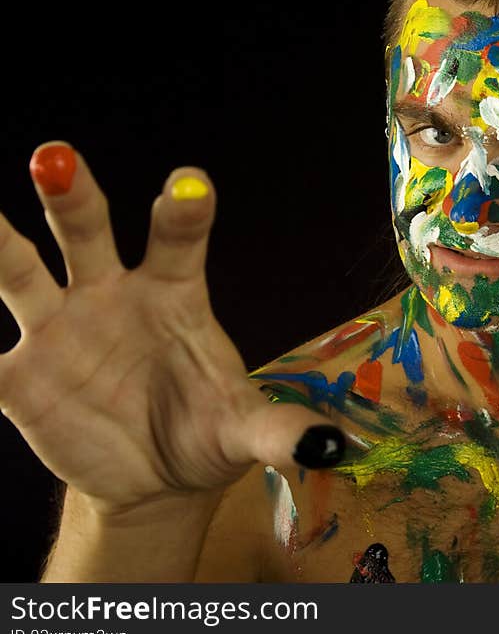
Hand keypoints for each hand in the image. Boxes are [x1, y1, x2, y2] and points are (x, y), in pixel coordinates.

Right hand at [0, 142, 339, 517]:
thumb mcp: (244, 431)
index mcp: (174, 296)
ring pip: (18, 272)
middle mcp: (112, 296)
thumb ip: (280, 431)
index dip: (185, 212)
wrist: (155, 476)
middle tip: (57, 157)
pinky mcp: (20, 378)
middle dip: (71, 195)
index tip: (190, 185)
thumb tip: (333, 448)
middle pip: (87, 232)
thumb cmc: (205, 431)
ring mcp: (59, 331)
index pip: (181, 242)